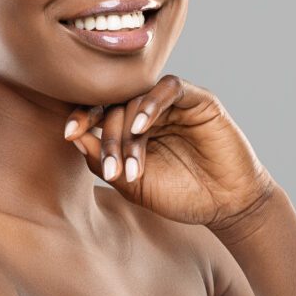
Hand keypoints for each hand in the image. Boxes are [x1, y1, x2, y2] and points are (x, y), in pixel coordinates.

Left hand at [63, 74, 277, 234]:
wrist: (226, 206)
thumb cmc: (179, 196)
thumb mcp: (132, 185)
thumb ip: (103, 161)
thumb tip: (75, 137)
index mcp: (130, 127)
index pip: (99, 111)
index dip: (81, 117)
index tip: (69, 133)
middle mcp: (149, 111)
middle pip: (116, 105)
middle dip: (109, 137)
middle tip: (112, 168)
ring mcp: (173, 104)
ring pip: (138, 97)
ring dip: (128, 128)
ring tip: (130, 161)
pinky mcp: (198, 99)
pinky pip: (168, 88)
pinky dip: (152, 103)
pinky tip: (143, 126)